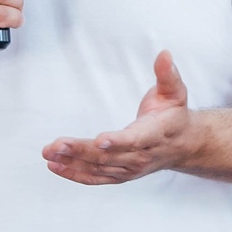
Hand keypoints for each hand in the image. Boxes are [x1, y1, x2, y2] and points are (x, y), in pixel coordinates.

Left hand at [43, 51, 199, 184]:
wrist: (183, 145)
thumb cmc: (174, 115)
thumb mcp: (175, 92)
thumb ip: (167, 74)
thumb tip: (164, 54)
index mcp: (155, 135)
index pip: (135, 140)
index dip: (118, 141)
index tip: (100, 140)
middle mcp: (142, 156)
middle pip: (109, 156)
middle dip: (81, 151)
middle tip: (56, 145)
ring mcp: (130, 168)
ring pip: (99, 168)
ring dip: (72, 162)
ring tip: (49, 153)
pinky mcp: (120, 175)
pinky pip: (96, 178)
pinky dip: (75, 174)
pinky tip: (55, 166)